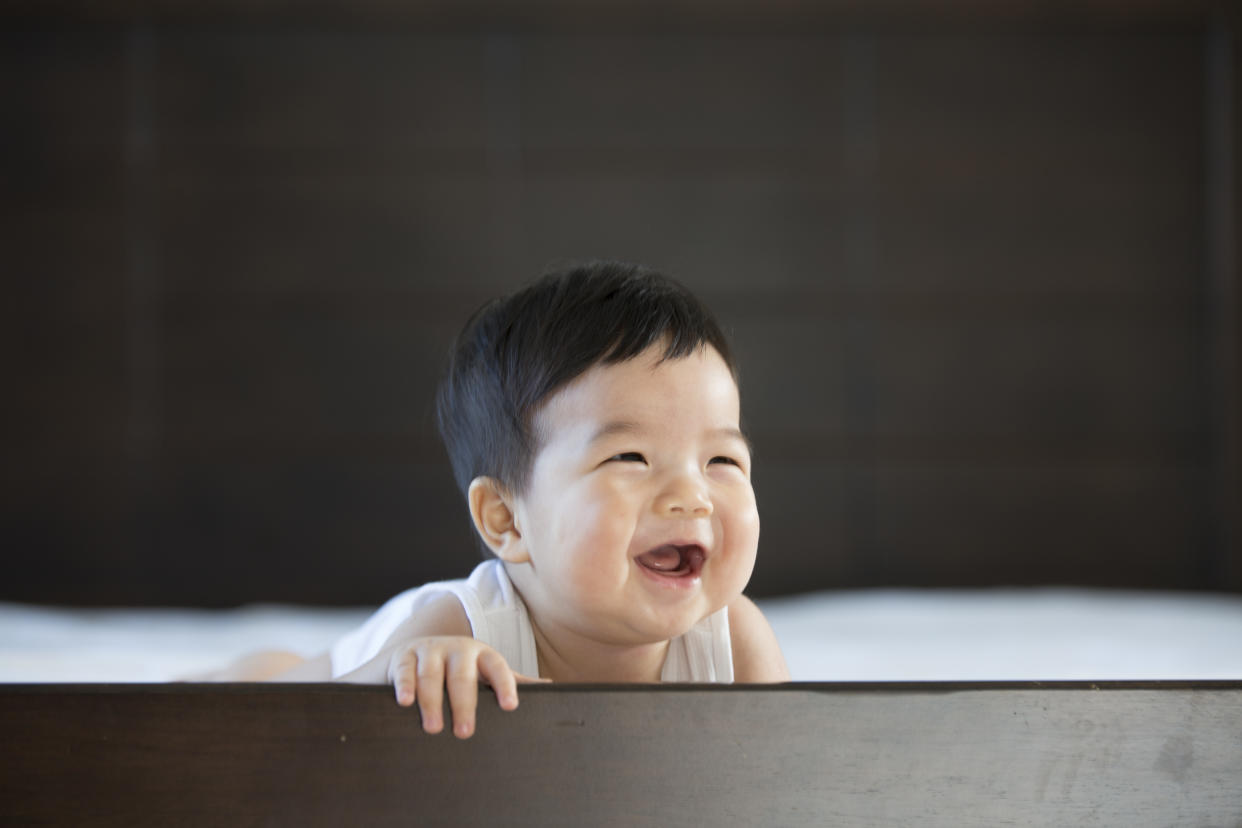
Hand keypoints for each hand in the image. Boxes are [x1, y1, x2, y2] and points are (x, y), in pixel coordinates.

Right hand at [387, 636, 543, 738]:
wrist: (414, 653)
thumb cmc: (457, 669)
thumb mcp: (485, 672)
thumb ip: (512, 679)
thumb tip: (550, 686)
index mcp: (481, 654)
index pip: (497, 667)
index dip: (505, 685)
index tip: (510, 707)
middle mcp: (456, 648)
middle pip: (462, 675)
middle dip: (464, 704)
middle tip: (464, 732)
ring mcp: (429, 650)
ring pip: (431, 674)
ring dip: (432, 701)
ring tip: (433, 727)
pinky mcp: (404, 655)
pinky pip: (405, 670)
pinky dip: (405, 686)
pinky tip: (406, 702)